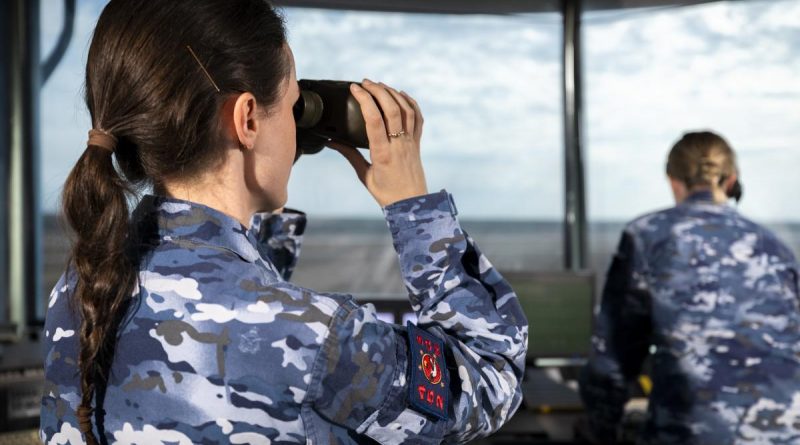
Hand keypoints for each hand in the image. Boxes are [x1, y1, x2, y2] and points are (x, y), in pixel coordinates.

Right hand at [328, 79, 426, 207]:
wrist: (412, 204)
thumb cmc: (386, 194)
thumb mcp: (364, 176)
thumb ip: (350, 155)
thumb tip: (331, 142)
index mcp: (382, 154)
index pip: (374, 120)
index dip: (364, 100)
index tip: (354, 88)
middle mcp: (398, 145)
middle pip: (391, 109)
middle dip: (378, 91)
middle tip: (365, 82)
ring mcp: (410, 142)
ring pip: (406, 110)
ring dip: (393, 93)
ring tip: (379, 85)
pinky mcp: (417, 143)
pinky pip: (418, 118)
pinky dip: (410, 102)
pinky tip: (401, 94)